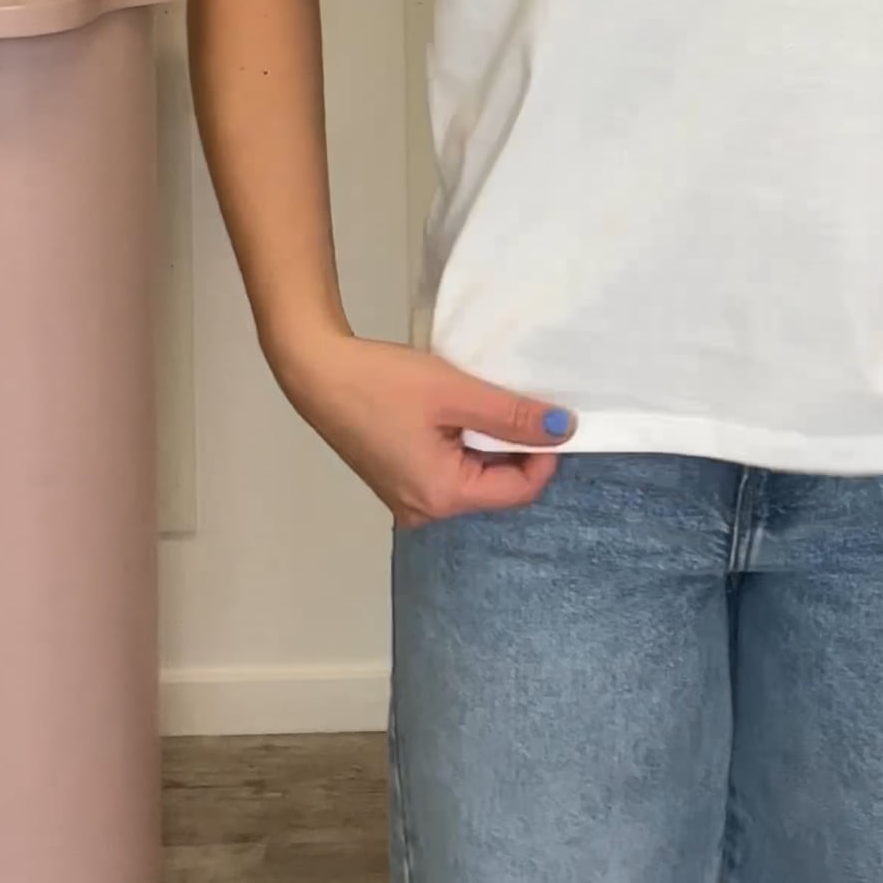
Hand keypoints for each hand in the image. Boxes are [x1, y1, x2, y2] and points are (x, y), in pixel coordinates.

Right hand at [274, 328, 576, 526]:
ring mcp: (407, 499)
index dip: (544, 454)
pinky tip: (457, 410)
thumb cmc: (385, 383)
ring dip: (488, 443)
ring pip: (473, 477)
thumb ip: (512, 416)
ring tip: (484, 401)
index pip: (519, 490)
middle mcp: (425, 511)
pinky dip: (463, 443)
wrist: (317, 371)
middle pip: (496, 487)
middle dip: (515, 447)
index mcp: (442, 498)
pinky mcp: (397, 480)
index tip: (548, 413)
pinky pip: (448, 470)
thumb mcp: (456, 393)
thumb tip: (565, 430)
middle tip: (516, 401)